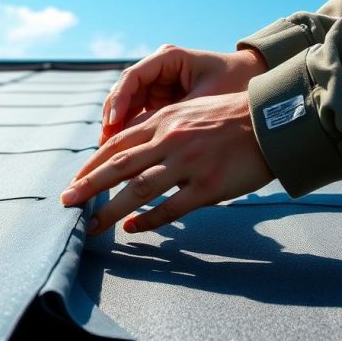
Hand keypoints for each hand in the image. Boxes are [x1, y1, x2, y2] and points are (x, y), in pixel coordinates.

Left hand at [62, 91, 272, 234]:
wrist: (274, 120)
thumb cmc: (232, 117)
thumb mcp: (189, 111)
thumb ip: (162, 127)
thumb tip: (135, 150)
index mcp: (164, 120)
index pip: (116, 144)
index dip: (91, 164)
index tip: (74, 180)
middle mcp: (170, 140)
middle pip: (118, 167)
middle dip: (88, 187)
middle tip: (66, 204)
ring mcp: (189, 164)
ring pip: (138, 190)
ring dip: (110, 210)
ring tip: (92, 226)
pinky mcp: (209, 186)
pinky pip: (171, 208)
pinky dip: (149, 220)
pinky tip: (132, 229)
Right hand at [100, 44, 267, 144]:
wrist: (258, 92)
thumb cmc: (235, 88)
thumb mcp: (207, 101)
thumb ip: (178, 118)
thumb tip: (152, 141)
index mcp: (168, 58)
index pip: (132, 77)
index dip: (119, 100)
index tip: (114, 123)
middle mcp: (158, 69)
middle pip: (123, 93)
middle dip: (112, 119)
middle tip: (103, 145)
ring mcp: (157, 86)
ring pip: (127, 107)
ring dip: (117, 129)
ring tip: (109, 153)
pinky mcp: (161, 103)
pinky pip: (139, 117)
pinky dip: (131, 135)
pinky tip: (125, 154)